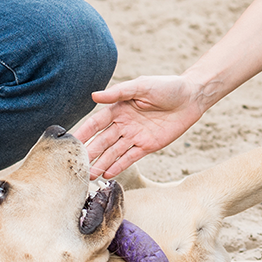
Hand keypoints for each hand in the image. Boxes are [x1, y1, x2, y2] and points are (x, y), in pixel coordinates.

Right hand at [75, 76, 205, 177]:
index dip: (83, 133)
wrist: (191, 97)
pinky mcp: (148, 146)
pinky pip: (130, 158)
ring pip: (114, 152)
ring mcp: (135, 136)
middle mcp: (124, 124)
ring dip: (102, 163)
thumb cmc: (166, 86)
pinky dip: (119, 166)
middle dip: (90, 153)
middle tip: (76, 166)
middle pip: (103, 141)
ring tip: (89, 175)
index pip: (96, 123)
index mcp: (119, 108)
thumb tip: (94, 96)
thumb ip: (118, 92)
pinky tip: (107, 174)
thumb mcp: (141, 86)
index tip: (70, 143)